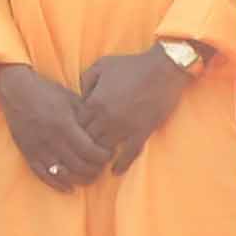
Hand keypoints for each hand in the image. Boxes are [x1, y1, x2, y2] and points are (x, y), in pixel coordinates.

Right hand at [0, 65, 112, 193]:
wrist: (16, 91)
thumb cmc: (47, 92)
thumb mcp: (71, 99)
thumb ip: (87, 117)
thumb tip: (103, 133)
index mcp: (64, 125)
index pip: (90, 150)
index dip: (103, 156)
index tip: (109, 154)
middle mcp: (51, 140)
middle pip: (79, 165)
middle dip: (95, 170)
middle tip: (101, 167)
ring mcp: (38, 149)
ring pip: (63, 174)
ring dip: (79, 179)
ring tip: (89, 177)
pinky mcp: (27, 153)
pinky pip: (43, 175)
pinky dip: (57, 184)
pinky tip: (69, 188)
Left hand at [69, 47, 198, 163]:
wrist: (164, 68)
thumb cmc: (131, 65)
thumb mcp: (101, 65)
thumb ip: (85, 81)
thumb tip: (80, 97)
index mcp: (94, 102)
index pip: (75, 125)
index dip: (72, 131)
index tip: (72, 135)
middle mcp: (106, 118)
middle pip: (86, 141)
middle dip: (82, 147)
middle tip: (79, 154)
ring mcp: (125, 127)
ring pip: (104, 150)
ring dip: (99, 157)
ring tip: (94, 163)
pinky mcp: (142, 132)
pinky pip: (129, 154)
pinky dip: (121, 164)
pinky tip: (115, 171)